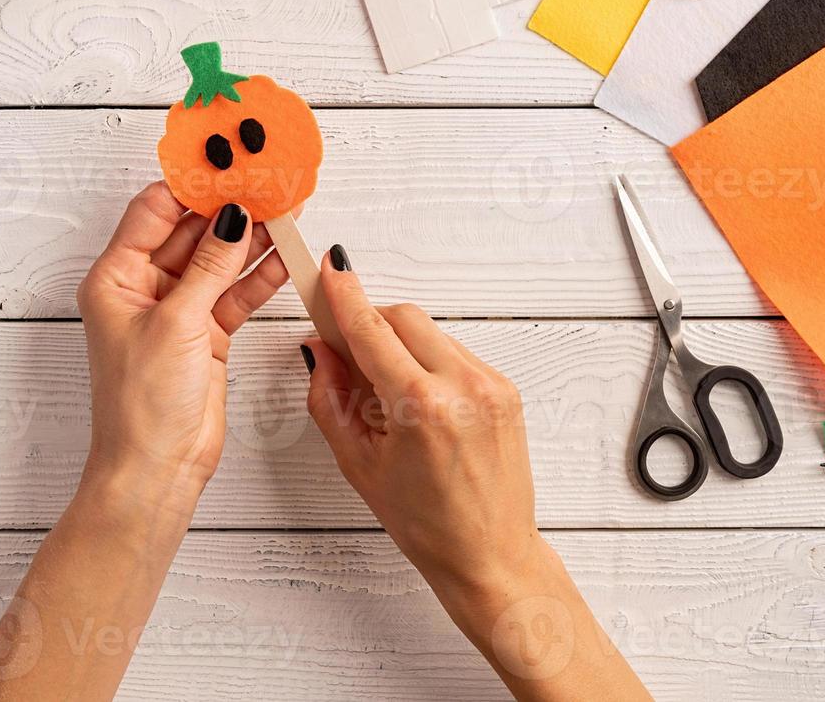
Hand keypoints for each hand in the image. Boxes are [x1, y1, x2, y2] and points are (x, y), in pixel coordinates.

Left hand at [77, 182, 288, 492]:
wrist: (157, 470)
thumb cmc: (143, 406)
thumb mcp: (178, 324)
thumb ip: (210, 266)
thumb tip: (231, 216)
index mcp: (116, 278)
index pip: (154, 211)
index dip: (190, 185)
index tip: (226, 163)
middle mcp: (143, 289)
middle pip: (190, 231)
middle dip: (228, 209)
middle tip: (267, 183)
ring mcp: (177, 311)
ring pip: (218, 260)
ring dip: (250, 239)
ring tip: (287, 212)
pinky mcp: (205, 334)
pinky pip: (234, 292)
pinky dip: (258, 275)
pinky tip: (285, 255)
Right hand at [302, 249, 649, 700]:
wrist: (491, 554)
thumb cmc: (426, 523)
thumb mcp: (358, 462)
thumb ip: (330, 398)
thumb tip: (319, 349)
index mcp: (421, 406)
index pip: (372, 329)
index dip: (345, 295)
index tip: (331, 268)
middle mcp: (462, 386)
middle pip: (403, 316)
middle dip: (370, 322)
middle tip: (346, 351)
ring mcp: (490, 384)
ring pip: (430, 332)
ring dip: (401, 345)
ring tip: (388, 396)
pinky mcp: (505, 388)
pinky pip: (455, 353)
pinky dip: (429, 363)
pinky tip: (420, 404)